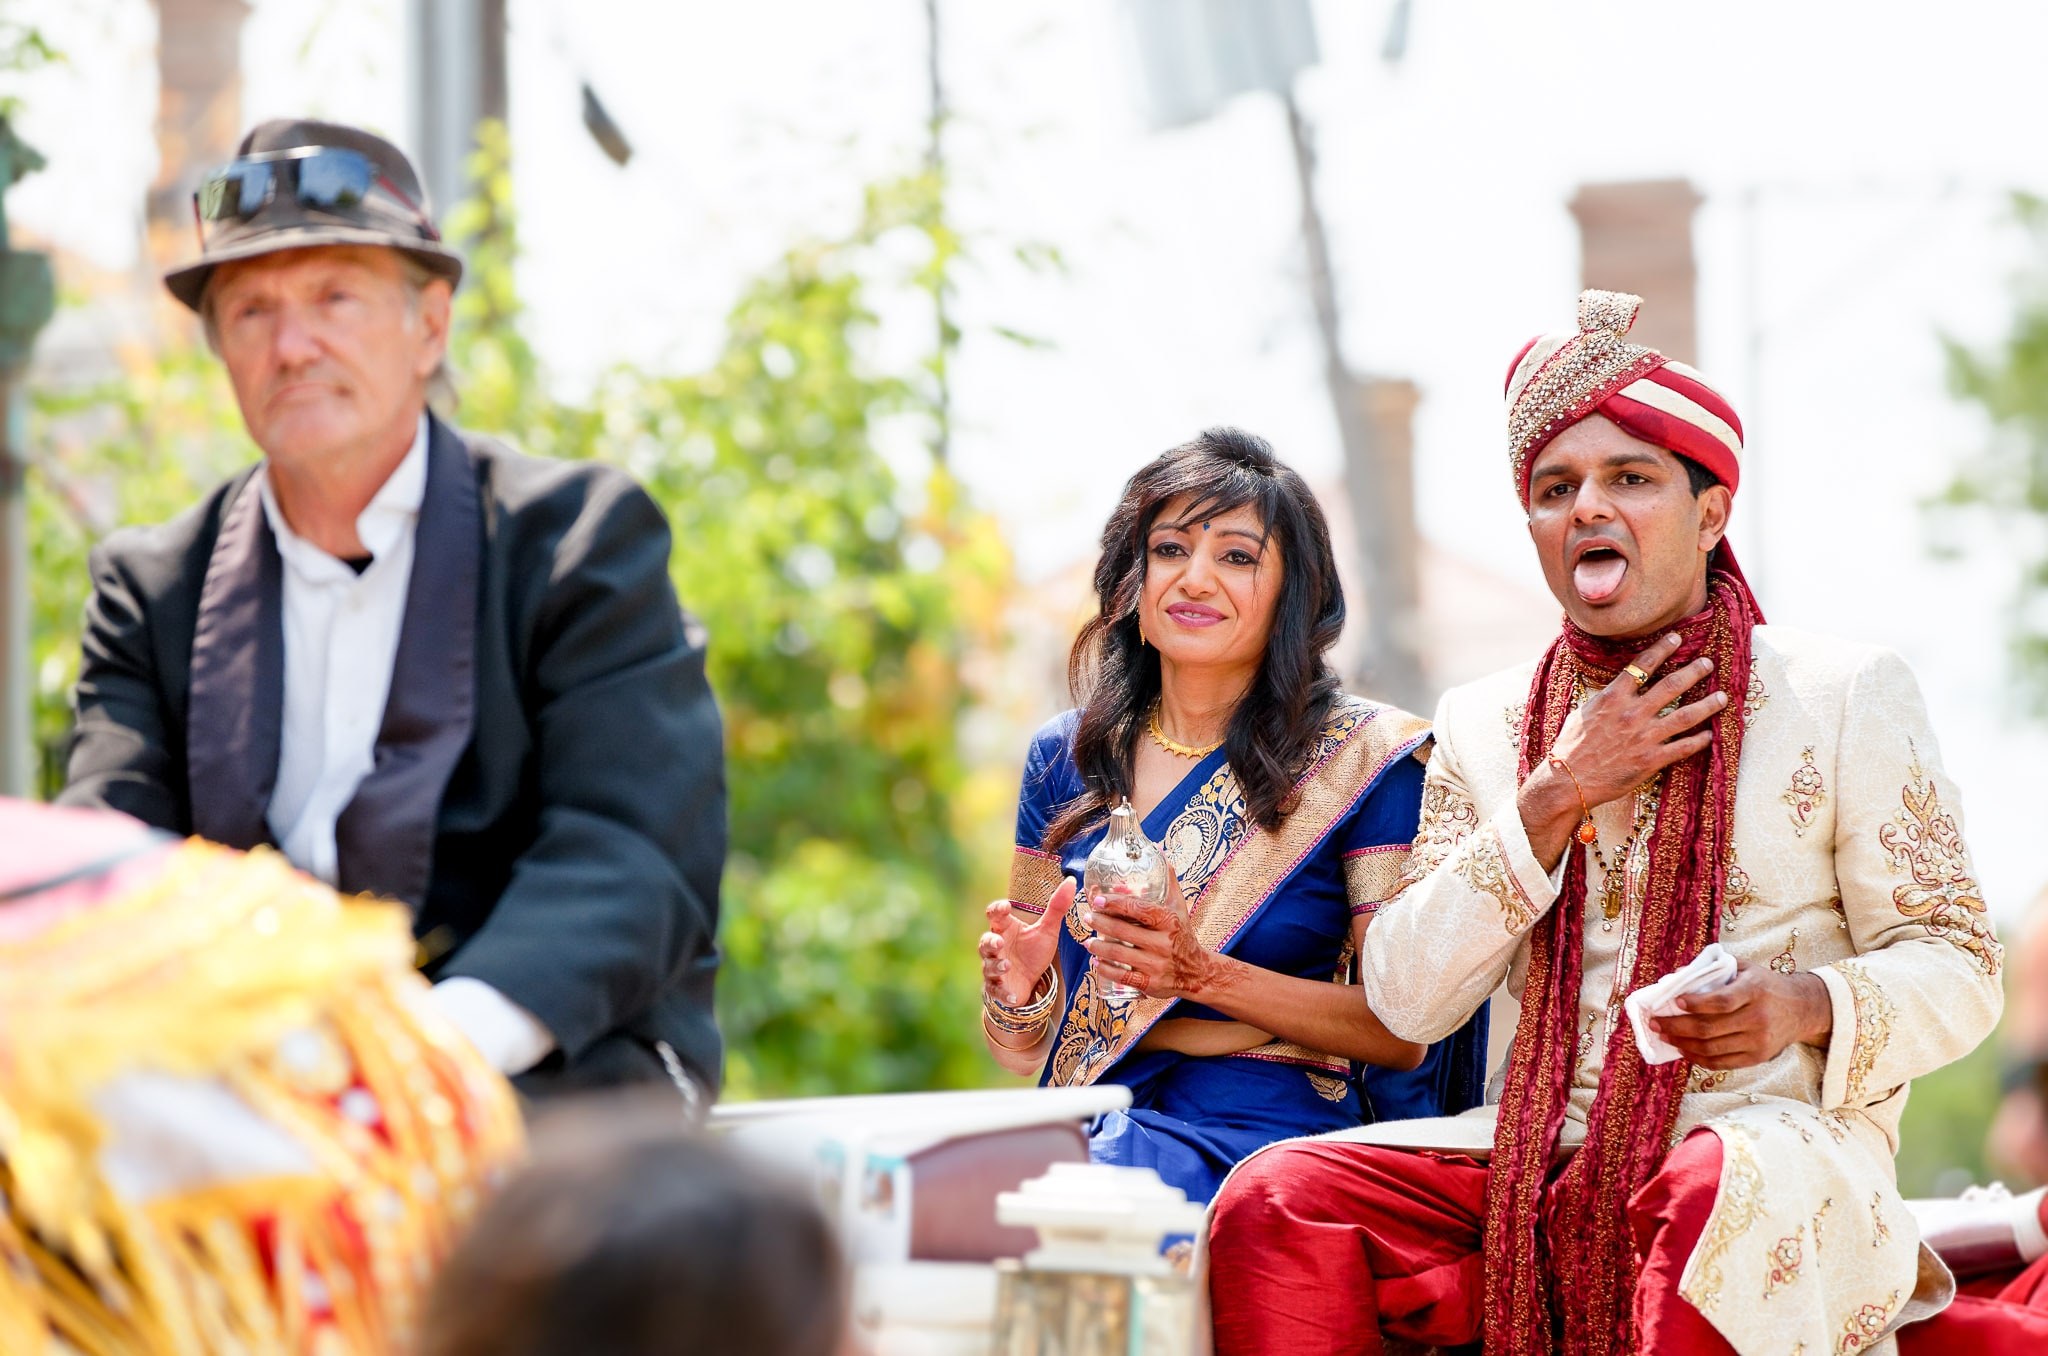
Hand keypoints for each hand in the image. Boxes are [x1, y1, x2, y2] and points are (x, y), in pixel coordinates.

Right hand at [979, 877, 1075, 1006]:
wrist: (1030, 982)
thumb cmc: (1034, 951)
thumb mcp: (1047, 930)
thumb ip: (1056, 907)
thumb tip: (1071, 880)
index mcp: (1005, 929)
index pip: (994, 915)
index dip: (997, 910)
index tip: (1005, 907)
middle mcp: (996, 948)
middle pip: (985, 942)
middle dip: (990, 942)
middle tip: (999, 942)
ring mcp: (994, 969)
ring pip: (988, 966)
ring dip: (996, 966)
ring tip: (1006, 966)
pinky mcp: (998, 989)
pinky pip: (996, 991)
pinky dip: (1003, 994)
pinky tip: (1013, 996)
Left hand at [1082, 863, 1234, 1001]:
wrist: (1197, 971)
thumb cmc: (1182, 934)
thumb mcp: (1178, 906)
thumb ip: (1167, 879)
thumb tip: (1156, 849)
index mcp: (1169, 921)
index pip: (1138, 909)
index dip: (1116, 903)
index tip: (1098, 900)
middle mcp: (1163, 943)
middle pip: (1124, 931)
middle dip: (1101, 924)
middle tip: (1088, 917)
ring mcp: (1156, 965)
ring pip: (1119, 955)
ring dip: (1098, 947)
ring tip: (1087, 942)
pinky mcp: (1150, 984)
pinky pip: (1123, 977)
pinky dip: (1106, 969)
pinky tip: (1096, 962)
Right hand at [1520, 632, 1728, 866]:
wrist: (1567, 781)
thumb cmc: (1570, 747)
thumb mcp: (1583, 713)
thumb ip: (1606, 700)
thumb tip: (1618, 688)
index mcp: (1612, 698)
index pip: (1642, 666)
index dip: (1662, 649)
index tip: (1677, 638)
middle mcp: (1632, 714)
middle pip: (1671, 686)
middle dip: (1694, 671)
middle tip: (1708, 663)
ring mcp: (1643, 737)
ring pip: (1685, 716)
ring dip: (1707, 705)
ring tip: (1722, 697)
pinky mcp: (1650, 760)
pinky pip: (1682, 748)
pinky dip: (1698, 741)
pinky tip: (1708, 735)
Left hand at [1651, 959, 1832, 1070]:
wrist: (1801, 1008)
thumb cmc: (1764, 984)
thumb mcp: (1744, 968)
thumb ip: (1712, 969)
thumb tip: (1675, 976)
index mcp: (1754, 991)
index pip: (1721, 1001)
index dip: (1696, 1004)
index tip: (1675, 1002)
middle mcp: (1758, 1018)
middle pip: (1710, 1028)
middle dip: (1676, 1026)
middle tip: (1655, 1023)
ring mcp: (1758, 1041)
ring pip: (1712, 1048)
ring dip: (1682, 1043)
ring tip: (1664, 1036)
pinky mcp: (1757, 1057)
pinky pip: (1722, 1063)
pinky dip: (1698, 1058)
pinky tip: (1683, 1050)